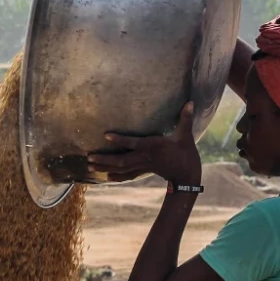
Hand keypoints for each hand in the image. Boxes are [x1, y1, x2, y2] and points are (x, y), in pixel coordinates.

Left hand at [87, 102, 202, 186]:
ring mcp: (143, 166)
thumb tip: (190, 102)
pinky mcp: (144, 171)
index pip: (134, 143)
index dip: (120, 139)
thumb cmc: (186, 155)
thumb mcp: (186, 136)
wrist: (187, 176)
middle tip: (89, 158)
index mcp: (153, 147)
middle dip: (105, 159)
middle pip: (121, 160)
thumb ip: (185, 119)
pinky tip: (106, 177)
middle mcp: (145, 158)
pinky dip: (116, 176)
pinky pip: (127, 175)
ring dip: (105, 167)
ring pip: (121, 169)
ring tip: (90, 166)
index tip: (105, 135)